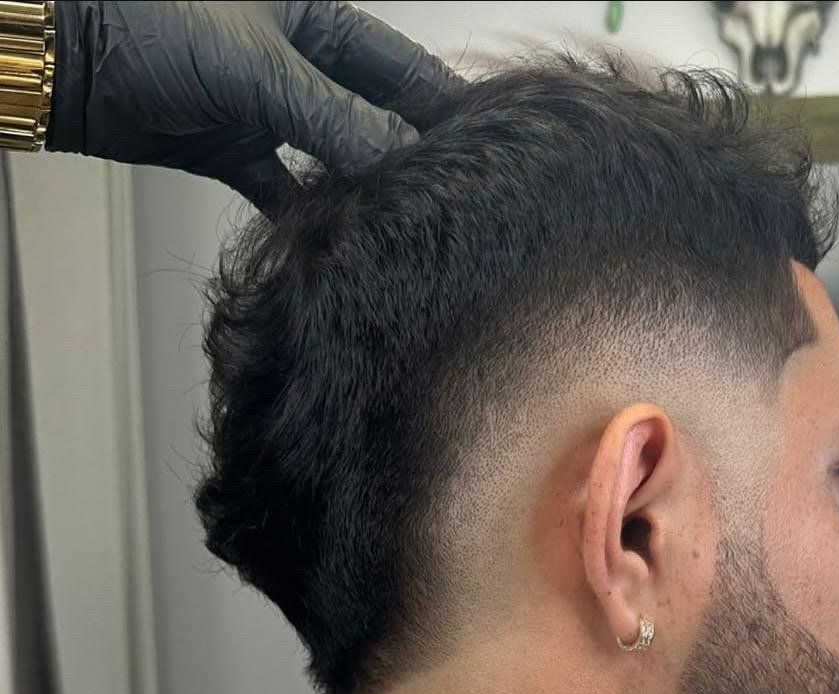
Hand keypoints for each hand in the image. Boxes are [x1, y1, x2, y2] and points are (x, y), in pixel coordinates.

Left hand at [46, 1, 463, 213]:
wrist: (64, 56)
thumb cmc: (148, 22)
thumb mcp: (257, 69)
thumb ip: (332, 119)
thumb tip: (400, 159)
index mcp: (313, 19)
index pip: (397, 68)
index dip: (440, 105)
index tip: (484, 146)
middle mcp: (296, 63)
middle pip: (371, 115)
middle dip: (407, 155)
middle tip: (451, 199)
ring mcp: (264, 107)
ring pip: (331, 156)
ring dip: (359, 189)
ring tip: (401, 225)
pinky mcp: (231, 148)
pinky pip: (282, 188)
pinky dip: (303, 212)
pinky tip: (332, 238)